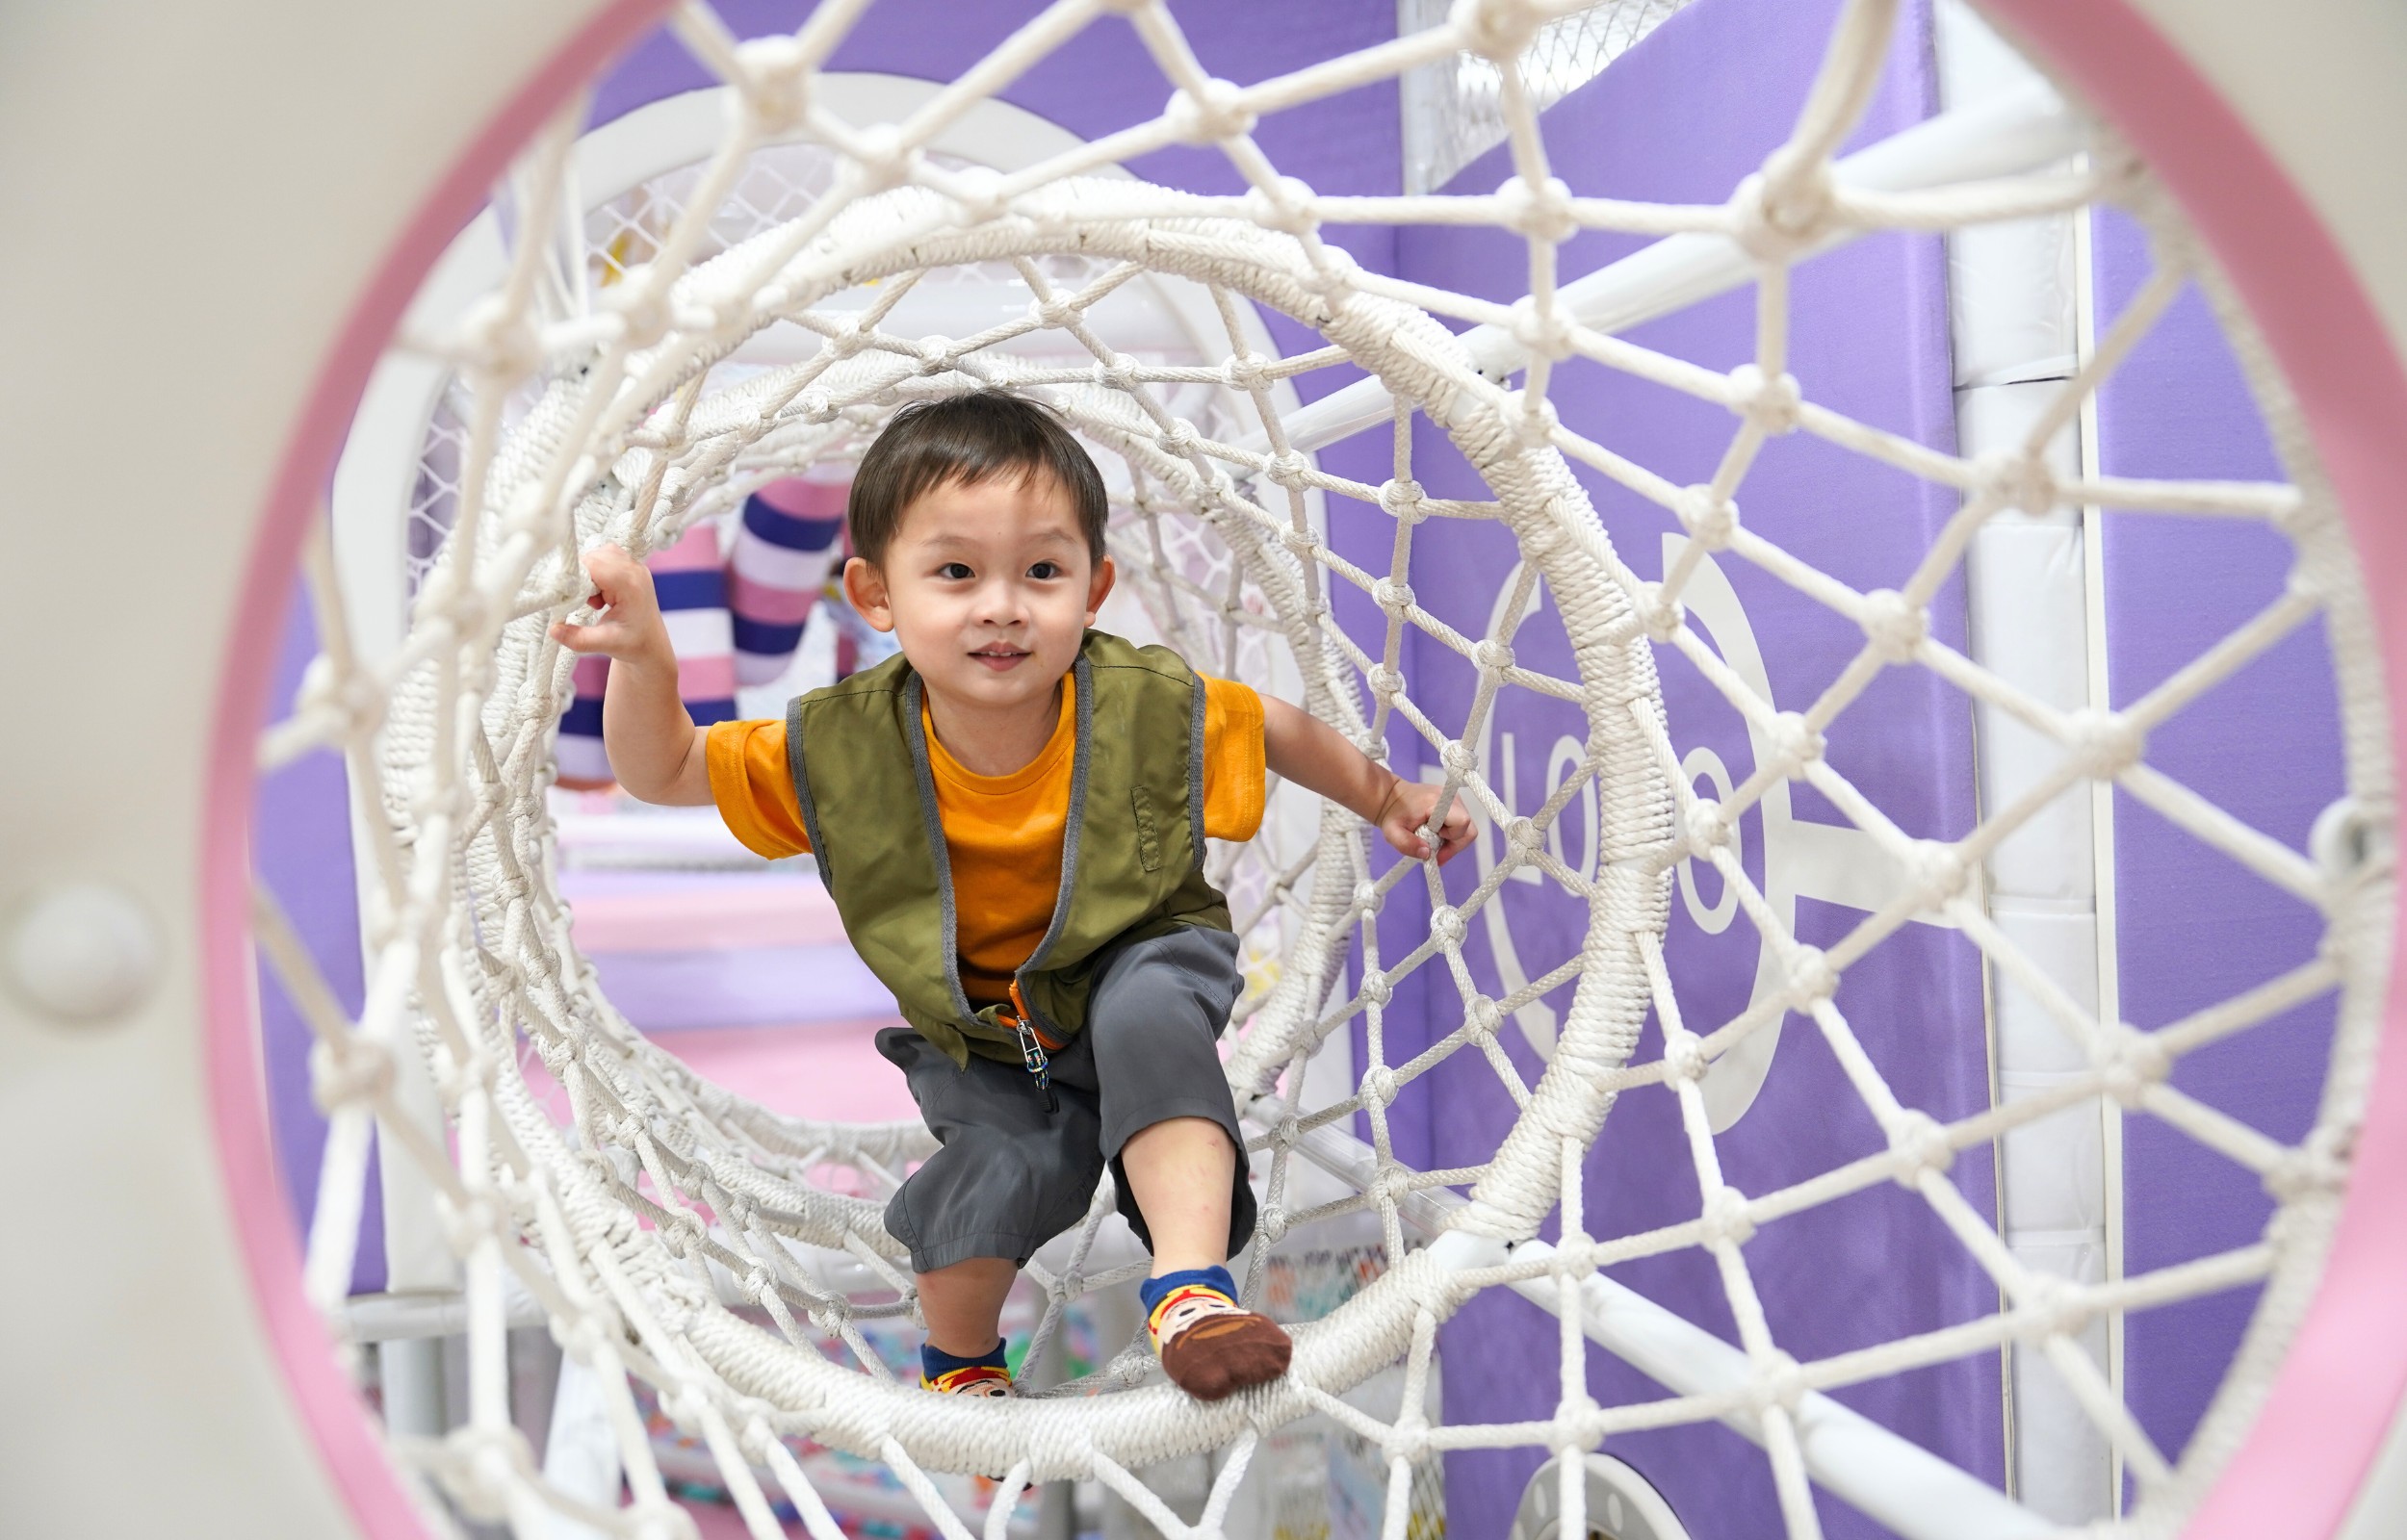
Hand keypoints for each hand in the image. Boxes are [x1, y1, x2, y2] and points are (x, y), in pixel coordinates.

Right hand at [547, 545, 667, 662]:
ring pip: (600, 554)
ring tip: (596, 598)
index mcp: (630, 585)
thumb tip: (553, 629)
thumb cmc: (634, 644)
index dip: (576, 575)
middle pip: (595, 555)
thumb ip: (578, 638)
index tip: (569, 596)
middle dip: (582, 576)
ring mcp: (636, 566)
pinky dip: (598, 571)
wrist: (653, 645)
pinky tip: (602, 593)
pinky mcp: (633, 567)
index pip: (593, 563)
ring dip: (590, 573)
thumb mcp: (605, 644)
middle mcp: (635, 570)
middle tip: (586, 601)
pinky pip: (608, 557)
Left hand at [1375, 776, 1473, 864]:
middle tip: (1436, 851)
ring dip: (1452, 840)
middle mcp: (1450, 797)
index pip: (1462, 822)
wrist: (1392, 797)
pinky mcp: (1454, 802)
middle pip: (1468, 828)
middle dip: (1454, 844)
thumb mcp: (1393, 833)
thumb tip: (1427, 854)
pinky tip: (1436, 835)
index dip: (1452, 839)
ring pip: (1466, 828)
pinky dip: (1451, 834)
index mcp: (1437, 801)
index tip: (1435, 846)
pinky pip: (1461, 823)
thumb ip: (1407, 845)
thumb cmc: (1393, 814)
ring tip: (1433, 842)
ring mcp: (1454, 799)